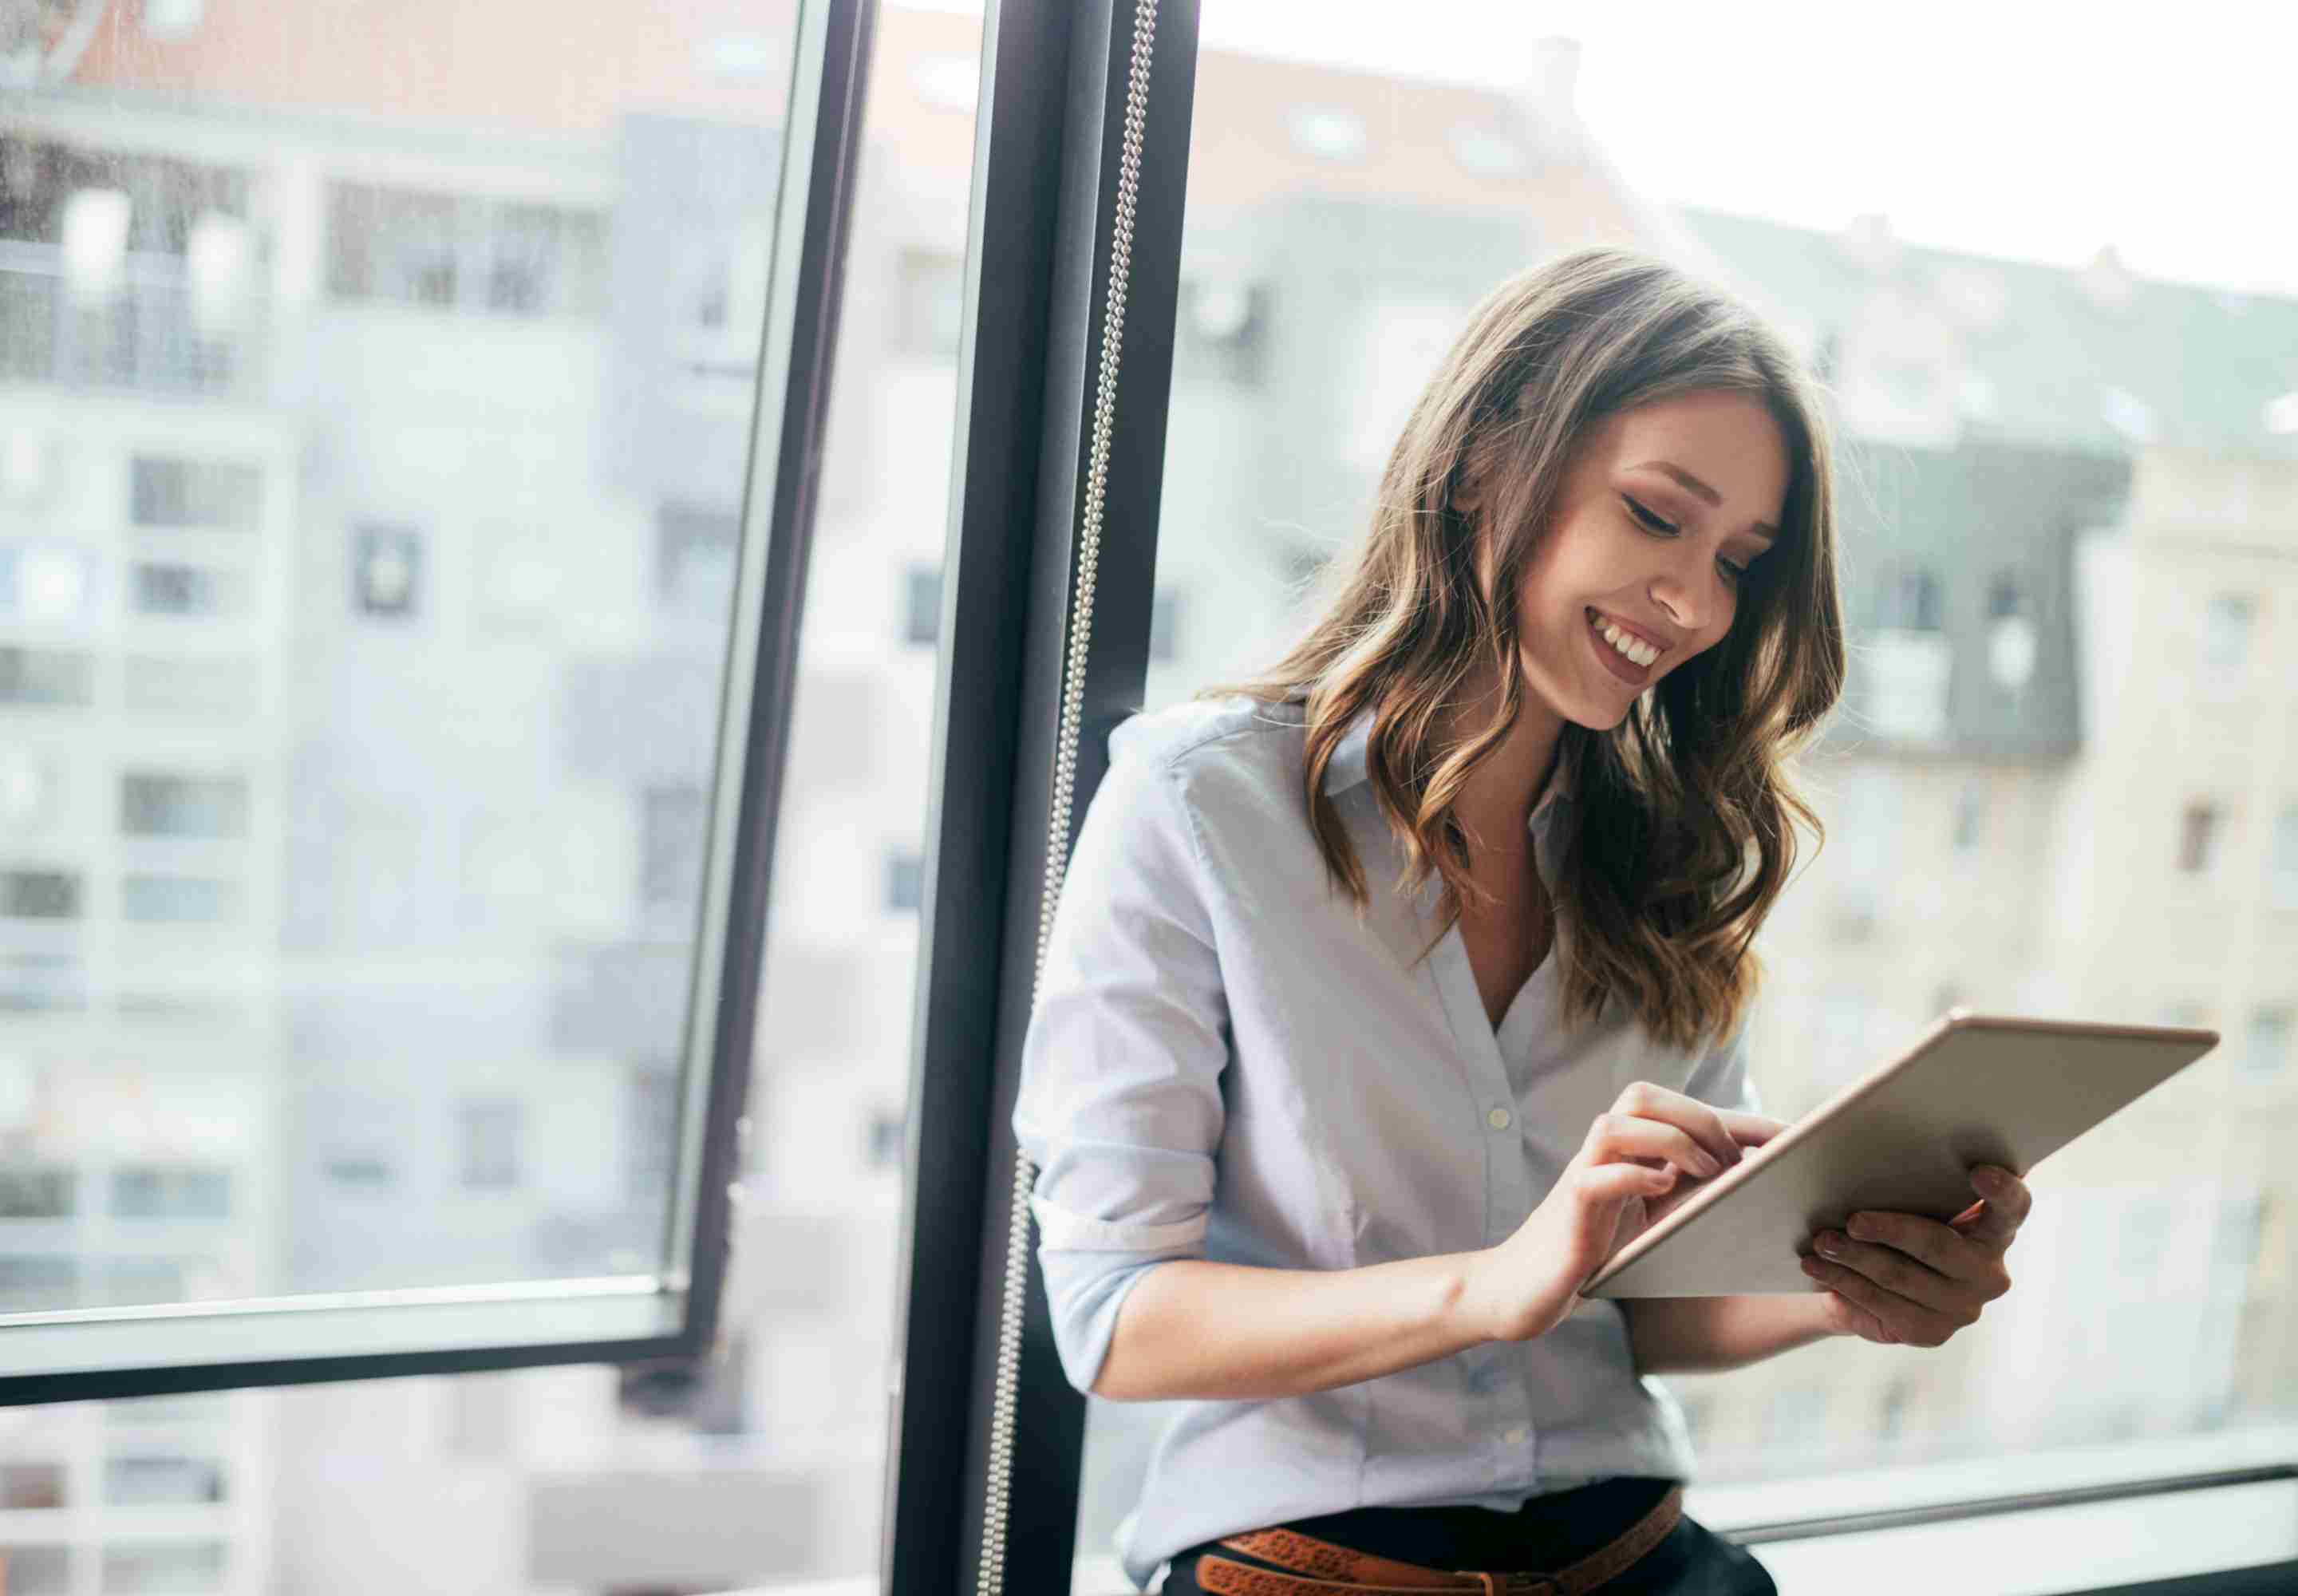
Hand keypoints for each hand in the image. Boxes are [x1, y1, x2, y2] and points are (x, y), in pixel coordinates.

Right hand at [1461, 1082, 1784, 1344]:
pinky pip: (1598, 1175)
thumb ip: (1691, 1195)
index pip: (1685, 1111)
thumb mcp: (1655, 1220)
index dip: (1741, 1119)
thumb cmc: (1598, 1253)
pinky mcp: (1569, 1207)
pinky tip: (1663, 1191)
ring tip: (1706, 1173)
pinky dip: (1635, 1176)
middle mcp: (1603, 1153)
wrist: (1527, 1288)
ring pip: (1617, 1124)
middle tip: (1734, 1163)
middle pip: (1643, 1096)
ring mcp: (1583, 1175)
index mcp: (1629, 1150)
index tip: (1794, 1139)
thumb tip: (1761, 1185)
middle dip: (1700, 1119)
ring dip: (1670, 1140)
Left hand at [1799, 1166, 2029, 1346]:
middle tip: (1852, 1220)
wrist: (1873, 1284)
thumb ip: (1904, 1172)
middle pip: (1938, 1244)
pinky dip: (1843, 1282)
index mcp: (1994, 1227)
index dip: (2002, 1190)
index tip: (1978, 1171)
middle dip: (1889, 1229)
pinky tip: (1818, 1269)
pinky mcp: (1931, 1332)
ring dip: (1853, 1257)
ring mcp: (1963, 1307)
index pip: (2013, 1206)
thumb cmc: (1894, 1220)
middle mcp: (1988, 1271)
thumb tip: (1837, 1136)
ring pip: (1899, 1276)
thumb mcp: (1905, 1196)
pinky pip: (1881, 1304)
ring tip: (1820, 1242)